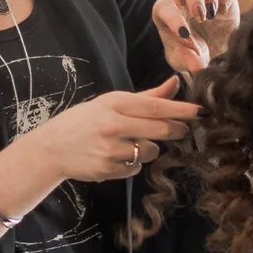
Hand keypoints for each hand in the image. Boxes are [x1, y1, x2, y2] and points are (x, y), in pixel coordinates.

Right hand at [10, 76, 198, 185]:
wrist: (51, 149)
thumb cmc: (84, 122)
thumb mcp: (110, 103)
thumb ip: (145, 96)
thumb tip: (175, 83)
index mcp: (114, 103)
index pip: (155, 106)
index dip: (182, 109)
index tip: (202, 112)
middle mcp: (112, 125)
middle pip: (160, 130)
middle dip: (176, 130)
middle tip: (180, 129)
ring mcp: (110, 149)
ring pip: (150, 152)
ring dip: (148, 149)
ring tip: (128, 144)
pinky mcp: (107, 169)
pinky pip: (136, 168)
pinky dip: (132, 164)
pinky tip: (114, 157)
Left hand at [153, 0, 237, 75]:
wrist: (215, 51)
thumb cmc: (193, 55)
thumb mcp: (185, 62)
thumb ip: (187, 61)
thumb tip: (196, 63)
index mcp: (166, 13)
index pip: (163, 6)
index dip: (173, 18)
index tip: (186, 35)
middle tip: (201, 17)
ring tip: (213, 11)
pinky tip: (225, 9)